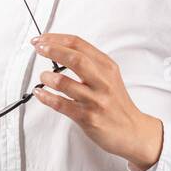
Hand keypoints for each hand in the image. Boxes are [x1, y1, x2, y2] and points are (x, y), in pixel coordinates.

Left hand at [30, 33, 163, 169]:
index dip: (57, 39)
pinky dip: (46, 97)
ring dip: (47, 77)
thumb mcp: (110, 77)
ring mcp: (95, 100)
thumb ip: (90, 63)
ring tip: (43, 77)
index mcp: (107, 67)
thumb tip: (60, 49)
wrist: (133, 130)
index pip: (79, 45)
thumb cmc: (117, 103)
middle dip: (52, 50)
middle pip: (75, 59)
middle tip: (38, 48)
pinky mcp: (87, 117)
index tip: (42, 39)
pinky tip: (40, 93)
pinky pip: (61, 104)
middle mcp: (102, 81)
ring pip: (64, 82)